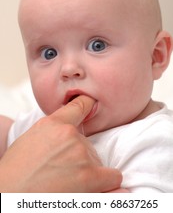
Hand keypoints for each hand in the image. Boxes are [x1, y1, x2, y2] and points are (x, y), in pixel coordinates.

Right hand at [0, 95, 122, 191]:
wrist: (9, 195)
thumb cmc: (15, 171)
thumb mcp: (30, 140)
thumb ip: (52, 131)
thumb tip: (70, 131)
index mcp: (52, 124)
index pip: (79, 106)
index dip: (87, 102)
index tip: (92, 102)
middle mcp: (69, 135)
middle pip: (87, 142)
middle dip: (80, 155)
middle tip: (63, 169)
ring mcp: (81, 154)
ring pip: (97, 160)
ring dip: (88, 170)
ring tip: (68, 182)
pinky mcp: (90, 176)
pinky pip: (113, 176)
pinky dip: (107, 182)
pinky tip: (95, 188)